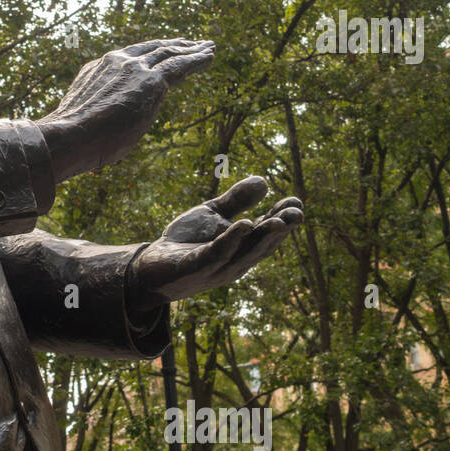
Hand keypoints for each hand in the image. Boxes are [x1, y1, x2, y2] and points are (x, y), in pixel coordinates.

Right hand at [36, 39, 213, 182]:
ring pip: (170, 53)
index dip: (149, 53)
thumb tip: (102, 126)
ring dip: (191, 50)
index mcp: (98, 68)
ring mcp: (134, 68)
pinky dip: (197, 59)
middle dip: (173, 45)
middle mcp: (117, 61)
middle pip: (152, 49)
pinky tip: (209, 56)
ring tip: (207, 47)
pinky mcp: (152, 80)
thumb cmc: (72, 139)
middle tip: (189, 43)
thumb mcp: (83, 116)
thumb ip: (97, 111)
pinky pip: (180, 65)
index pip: (130, 57)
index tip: (160, 52)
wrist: (70, 136)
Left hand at [129, 176, 302, 305]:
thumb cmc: (186, 241)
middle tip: (297, 213)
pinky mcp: (195, 269)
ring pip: (244, 254)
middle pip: (262, 246)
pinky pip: (216, 255)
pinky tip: (243, 226)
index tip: (296, 202)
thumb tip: (264, 181)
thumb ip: (236, 200)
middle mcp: (235, 261)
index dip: (283, 219)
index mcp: (241, 247)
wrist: (151, 264)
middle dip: (280, 230)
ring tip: (277, 221)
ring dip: (262, 238)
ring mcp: (217, 268)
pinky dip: (231, 241)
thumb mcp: (212, 214)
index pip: (266, 233)